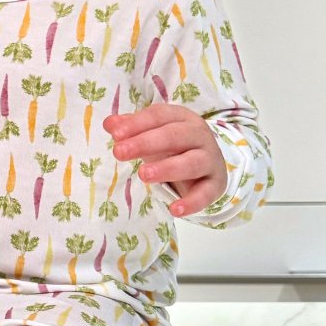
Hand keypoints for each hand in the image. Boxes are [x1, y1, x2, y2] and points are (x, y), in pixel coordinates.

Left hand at [102, 104, 224, 217]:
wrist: (209, 165)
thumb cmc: (174, 147)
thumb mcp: (152, 134)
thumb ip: (131, 128)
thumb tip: (109, 123)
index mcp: (181, 118)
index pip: (159, 116)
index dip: (137, 124)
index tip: (115, 134)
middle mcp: (199, 135)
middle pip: (174, 136)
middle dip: (145, 143)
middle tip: (119, 152)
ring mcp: (209, 159)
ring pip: (191, 162)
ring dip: (167, 168)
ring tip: (143, 175)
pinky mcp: (215, 184)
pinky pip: (206, 193)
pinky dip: (192, 202)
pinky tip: (175, 210)